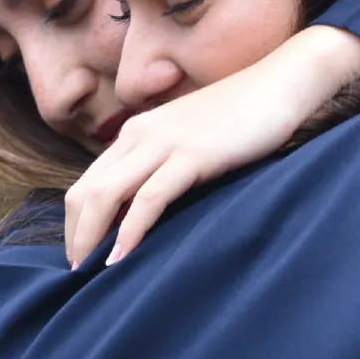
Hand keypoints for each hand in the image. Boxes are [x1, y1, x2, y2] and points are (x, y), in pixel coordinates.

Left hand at [65, 26, 359, 267]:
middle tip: (79, 276)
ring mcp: (164, 143)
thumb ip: (169, 164)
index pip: (87, 183)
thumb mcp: (194, 139)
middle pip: (85, 192)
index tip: (83, 256)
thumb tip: (154, 208)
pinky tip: (123, 259)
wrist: (282, 82)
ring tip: (90, 276)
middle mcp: (139, 135)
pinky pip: (149, 199)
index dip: (77, 224)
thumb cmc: (245, 116)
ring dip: (92, 240)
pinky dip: (130, 232)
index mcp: (137, 132)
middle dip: (77, 238)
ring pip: (106, 196)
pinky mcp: (193, 155)